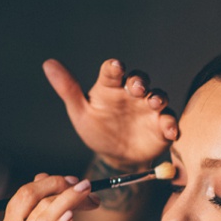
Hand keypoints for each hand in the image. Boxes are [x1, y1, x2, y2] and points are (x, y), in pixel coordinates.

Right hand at [0, 174, 97, 220]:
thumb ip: (39, 212)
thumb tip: (43, 178)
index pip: (23, 194)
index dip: (49, 182)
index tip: (70, 181)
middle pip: (35, 200)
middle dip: (63, 186)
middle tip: (85, 187)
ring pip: (46, 215)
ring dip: (71, 199)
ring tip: (91, 195)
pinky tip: (74, 215)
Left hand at [44, 58, 178, 170]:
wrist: (114, 156)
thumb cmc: (96, 129)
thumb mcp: (80, 111)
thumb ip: (67, 88)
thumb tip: (48, 64)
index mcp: (110, 88)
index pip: (112, 72)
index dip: (114, 68)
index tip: (115, 66)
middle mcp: (132, 94)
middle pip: (139, 80)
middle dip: (139, 81)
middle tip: (136, 87)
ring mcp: (149, 109)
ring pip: (158, 97)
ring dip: (158, 98)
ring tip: (155, 103)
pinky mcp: (162, 126)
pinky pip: (170, 121)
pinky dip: (171, 124)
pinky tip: (169, 131)